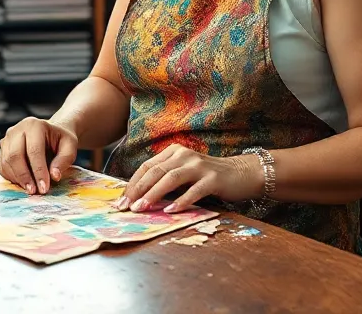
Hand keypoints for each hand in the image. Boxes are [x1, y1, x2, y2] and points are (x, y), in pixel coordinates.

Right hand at [0, 117, 77, 194]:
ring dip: (17, 179)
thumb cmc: (60, 140)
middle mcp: (16, 130)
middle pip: (15, 156)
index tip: (44, 188)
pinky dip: (11, 178)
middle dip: (24, 177)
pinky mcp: (2, 151)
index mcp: (34, 125)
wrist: (50, 135)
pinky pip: (2, 167)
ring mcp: (6, 140)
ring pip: (6, 162)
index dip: (38, 171)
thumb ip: (64, 160)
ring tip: (31, 189)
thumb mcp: (70, 146)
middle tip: (34, 191)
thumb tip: (54, 176)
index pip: (34, 151)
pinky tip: (24, 183)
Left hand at [117, 145, 261, 213]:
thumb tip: (139, 197)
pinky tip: (170, 210)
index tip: (121, 201)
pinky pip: (194, 190)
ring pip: (171, 178)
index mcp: (173, 152)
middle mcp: (184, 155)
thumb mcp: (183, 174)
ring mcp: (199, 166)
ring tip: (142, 208)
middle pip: (155, 171)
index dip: (132, 183)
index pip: (147, 166)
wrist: (240, 174)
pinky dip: (181, 201)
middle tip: (126, 206)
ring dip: (154, 194)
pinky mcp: (213, 179)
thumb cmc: (207, 177)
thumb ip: (164, 180)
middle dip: (138, 190)